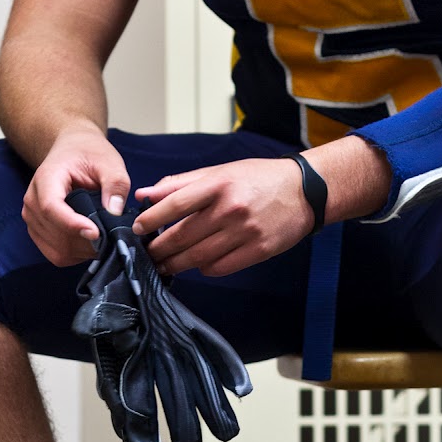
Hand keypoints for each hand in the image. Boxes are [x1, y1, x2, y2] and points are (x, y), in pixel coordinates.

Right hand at [21, 125, 130, 265]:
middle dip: (84, 241)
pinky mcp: (39, 232)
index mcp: (46, 179)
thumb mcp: (109, 162)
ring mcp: (33, 219)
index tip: (96, 232)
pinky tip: (91, 243)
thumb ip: (115, 183)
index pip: (50, 207)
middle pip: (55, 234)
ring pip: (56, 249)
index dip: (72, 224)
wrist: (72, 152)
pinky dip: (77, 255)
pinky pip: (56, 255)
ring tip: (103, 239)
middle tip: (111, 237)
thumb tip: (115, 211)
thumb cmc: (89, 155)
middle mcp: (32, 201)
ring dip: (83, 250)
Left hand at [132, 157, 313, 277]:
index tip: (138, 229)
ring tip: (165, 265)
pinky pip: (221, 267)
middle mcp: (231, 208)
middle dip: (159, 249)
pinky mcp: (258, 250)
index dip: (151, 219)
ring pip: (199, 256)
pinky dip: (204, 269)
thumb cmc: (259, 179)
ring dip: (177, 264)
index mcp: (219, 184)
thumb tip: (145, 194)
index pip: (175, 204)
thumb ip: (181, 183)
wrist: (304, 192)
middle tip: (148, 253)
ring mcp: (245, 232)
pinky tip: (198, 265)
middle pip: (183, 236)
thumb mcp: (221, 172)